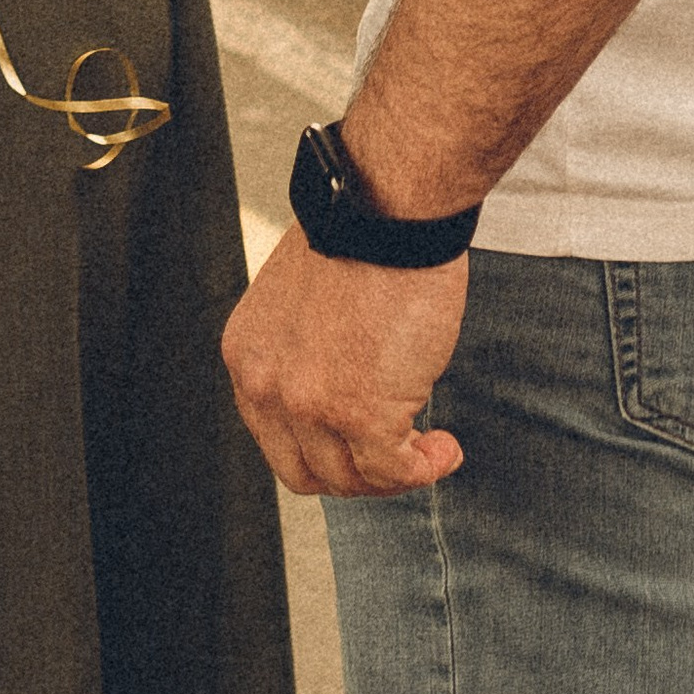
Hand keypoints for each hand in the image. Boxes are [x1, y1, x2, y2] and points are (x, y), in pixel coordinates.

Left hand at [221, 228, 468, 496]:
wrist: (385, 214)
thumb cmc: (359, 240)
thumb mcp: (302, 305)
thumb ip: (305, 353)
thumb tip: (341, 390)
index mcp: (249, 357)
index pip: (275, 437)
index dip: (323, 450)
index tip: (358, 443)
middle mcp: (267, 386)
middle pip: (307, 471)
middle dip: (356, 473)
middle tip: (396, 454)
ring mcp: (311, 405)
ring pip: (352, 480)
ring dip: (396, 475)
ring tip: (429, 448)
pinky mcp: (361, 414)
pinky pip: (396, 471)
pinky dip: (426, 469)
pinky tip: (445, 448)